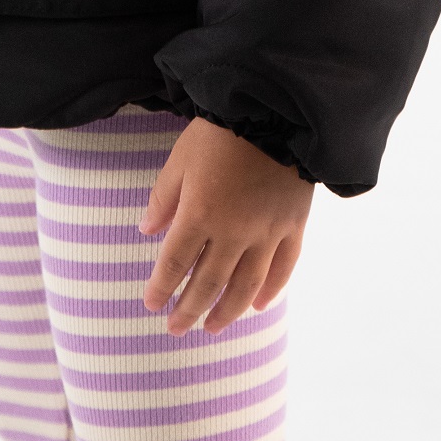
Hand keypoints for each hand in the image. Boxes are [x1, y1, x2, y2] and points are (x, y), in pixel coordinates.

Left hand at [139, 116, 312, 334]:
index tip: (151, 305)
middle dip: (189, 310)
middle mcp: (233, 232)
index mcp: (199, 214)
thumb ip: (163, 197)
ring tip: (212, 328)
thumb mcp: (181, 157)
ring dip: (226, 312)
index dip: (161, 288)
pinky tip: (257, 306)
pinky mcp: (293, 226)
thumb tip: (147, 231)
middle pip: (207, 283)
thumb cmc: (221, 131)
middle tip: (176, 329)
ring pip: (245, 286)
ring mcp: (266, 233)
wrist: (275, 111)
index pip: (174, 263)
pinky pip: (283, 268)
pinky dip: (271, 291)